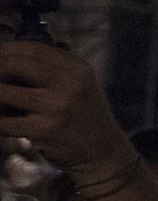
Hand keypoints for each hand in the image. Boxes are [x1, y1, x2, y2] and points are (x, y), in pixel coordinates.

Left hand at [0, 39, 135, 184]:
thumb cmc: (84, 115)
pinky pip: (5, 123)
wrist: (103, 152)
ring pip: (4, 92)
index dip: (7, 49)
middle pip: (15, 64)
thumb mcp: (79, 84)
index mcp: (77, 68)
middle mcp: (69, 83)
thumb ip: (52, 69)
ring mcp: (57, 107)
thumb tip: (8, 58)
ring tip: (3, 106)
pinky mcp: (45, 130)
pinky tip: (5, 123)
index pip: (33, 49)